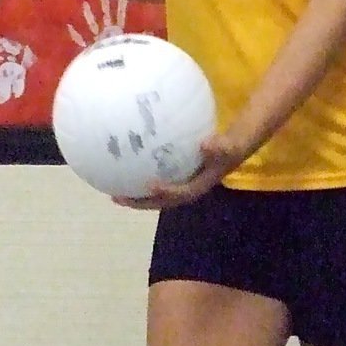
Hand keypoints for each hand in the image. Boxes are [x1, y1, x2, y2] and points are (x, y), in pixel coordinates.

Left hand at [112, 131, 248, 209]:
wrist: (232, 148)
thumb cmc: (229, 147)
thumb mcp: (230, 146)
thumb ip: (221, 146)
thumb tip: (205, 143)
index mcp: (200, 186)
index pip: (182, 193)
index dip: (167, 192)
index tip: (151, 186)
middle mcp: (187, 188)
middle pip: (162, 201)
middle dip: (141, 202)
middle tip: (118, 198)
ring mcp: (180, 184)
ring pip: (156, 195)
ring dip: (136, 196)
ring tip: (113, 192)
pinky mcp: (174, 178)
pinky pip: (155, 181)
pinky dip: (140, 179)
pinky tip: (124, 170)